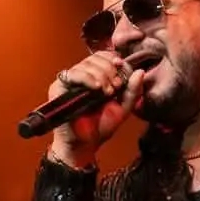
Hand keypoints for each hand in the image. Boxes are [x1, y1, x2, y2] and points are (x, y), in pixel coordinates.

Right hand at [46, 50, 144, 166]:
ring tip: (107, 91)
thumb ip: (132, 91)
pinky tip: (96, 87)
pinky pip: (72, 74)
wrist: (85, 144)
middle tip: (116, 86)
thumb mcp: (123, 108)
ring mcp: (70, 81)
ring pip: (85, 64)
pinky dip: (86, 78)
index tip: (122, 67)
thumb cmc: (102, 127)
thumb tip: (140, 71)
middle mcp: (82, 76)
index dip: (112, 59)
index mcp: (96, 77)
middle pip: (95, 58)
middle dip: (109, 69)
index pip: (103, 56)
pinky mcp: (59, 87)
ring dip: (101, 75)